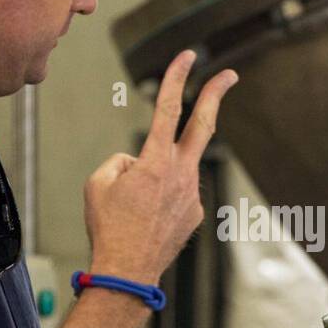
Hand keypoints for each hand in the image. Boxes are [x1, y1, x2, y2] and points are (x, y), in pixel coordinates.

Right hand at [83, 50, 236, 285]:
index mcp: (155, 161)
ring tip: (136, 205)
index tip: (187, 57)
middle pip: (203, 124)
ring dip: (159, 173)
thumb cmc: (109, 228)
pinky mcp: (195, 213)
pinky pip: (176, 193)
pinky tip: (147, 219)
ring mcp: (192, 194)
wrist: (128, 271)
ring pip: (176, 167)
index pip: (168, 108)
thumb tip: (137, 162)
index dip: (176, 78)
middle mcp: (181, 174)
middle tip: (229, 75)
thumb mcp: (99, 183)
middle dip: (216, 95)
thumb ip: (120, 161)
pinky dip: (161, 197)